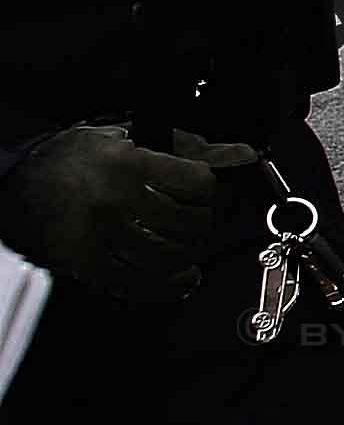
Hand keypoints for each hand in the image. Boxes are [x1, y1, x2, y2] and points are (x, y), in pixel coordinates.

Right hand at [0, 124, 256, 305]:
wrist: (19, 182)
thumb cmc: (76, 157)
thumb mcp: (131, 137)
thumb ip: (189, 147)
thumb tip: (241, 154)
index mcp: (128, 164)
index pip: (198, 184)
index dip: (209, 190)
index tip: (204, 192)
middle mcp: (113, 201)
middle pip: (188, 224)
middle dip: (203, 224)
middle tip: (200, 221)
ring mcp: (98, 236)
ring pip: (167, 258)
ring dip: (189, 256)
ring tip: (190, 248)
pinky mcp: (84, 263)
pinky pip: (136, 284)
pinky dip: (166, 287)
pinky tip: (181, 278)